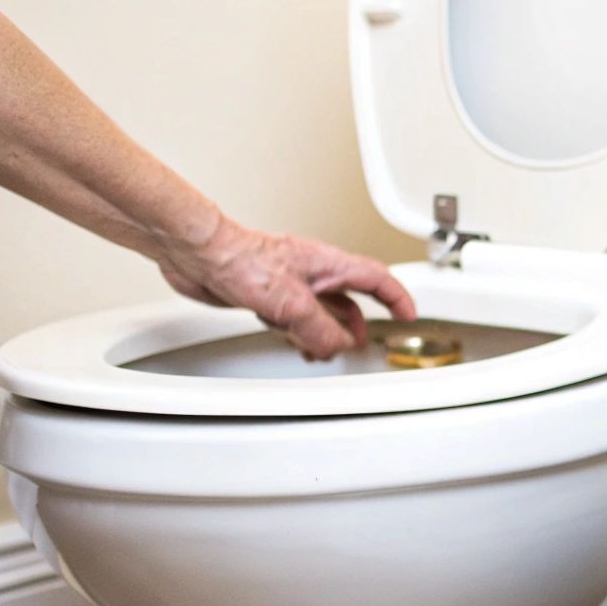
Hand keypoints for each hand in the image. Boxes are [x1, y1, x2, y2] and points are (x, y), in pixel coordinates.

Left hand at [155, 215, 417, 359]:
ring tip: (321, 351)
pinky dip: (300, 334)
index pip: (377, 279)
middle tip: (360, 344)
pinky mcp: (268, 293)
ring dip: (324, 335)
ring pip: (322, 312)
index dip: (397, 298)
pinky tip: (292, 341)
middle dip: (357, 326)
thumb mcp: (290, 303)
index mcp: (327, 265)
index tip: (408, 315)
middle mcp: (312, 272)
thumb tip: (335, 347)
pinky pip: (296, 318)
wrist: (197, 254)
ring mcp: (290, 283)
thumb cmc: (238, 259)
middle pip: (350, 300)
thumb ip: (319, 329)